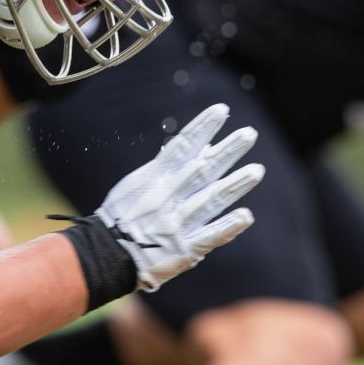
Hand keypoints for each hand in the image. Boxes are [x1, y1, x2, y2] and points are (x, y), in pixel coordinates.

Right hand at [95, 103, 262, 291]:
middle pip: (203, 170)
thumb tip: (200, 147)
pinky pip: (209, 237)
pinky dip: (227, 227)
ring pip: (211, 200)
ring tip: (257, 171)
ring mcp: (178, 224)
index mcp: (155, 179)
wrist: (106, 255)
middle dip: (227, 151)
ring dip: (235, 185)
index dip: (202, 126)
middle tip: (249, 134)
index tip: (222, 109)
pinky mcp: (184, 249)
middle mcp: (168, 198)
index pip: (182, 146)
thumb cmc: (123, 216)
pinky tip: (246, 216)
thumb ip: (169, 166)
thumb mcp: (139, 183)